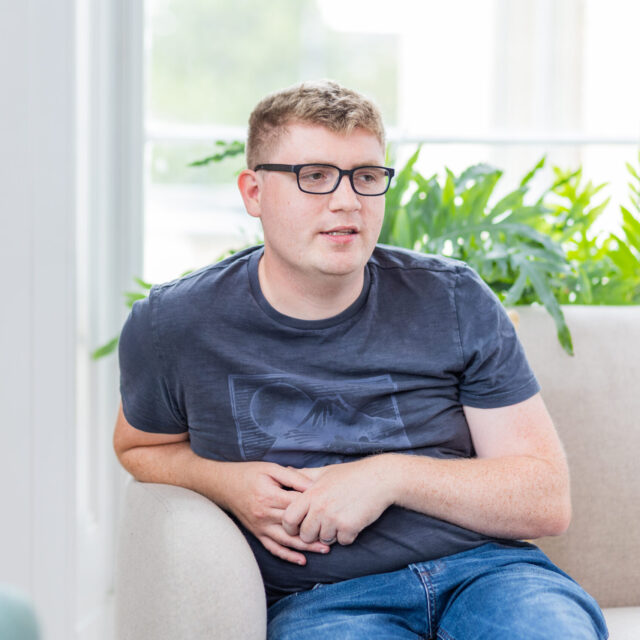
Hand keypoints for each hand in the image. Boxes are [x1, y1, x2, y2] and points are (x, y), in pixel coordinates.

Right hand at [220, 461, 331, 564]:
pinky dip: (287, 556)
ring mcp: (260, 526)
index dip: (314, 506)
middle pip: (295, 525)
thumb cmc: (249, 473)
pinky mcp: (257, 533)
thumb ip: (292, 477)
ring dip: (306, 547)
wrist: (224, 485)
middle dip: (315, 529)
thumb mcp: (270, 468)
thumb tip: (312, 486)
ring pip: (286, 541)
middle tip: (336, 533)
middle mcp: (264, 514)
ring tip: (325, 549)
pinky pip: (273, 548)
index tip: (331, 507)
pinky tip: (302, 560)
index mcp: (269, 496)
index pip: (297, 505)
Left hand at [281, 456, 395, 545]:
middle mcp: (320, 507)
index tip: (297, 526)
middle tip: (324, 524)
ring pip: (324, 540)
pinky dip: (347, 536)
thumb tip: (287, 469)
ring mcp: (334, 519)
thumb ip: (304, 474)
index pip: (288, 518)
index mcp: (311, 494)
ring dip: (331, 534)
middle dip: (313, 533)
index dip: (290, 526)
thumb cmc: (351, 474)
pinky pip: (342, 542)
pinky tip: (352, 521)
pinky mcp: (349, 528)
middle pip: (305, 535)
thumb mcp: (325, 471)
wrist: (380, 478)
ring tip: (340, 518)